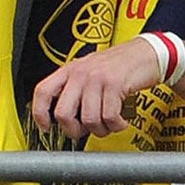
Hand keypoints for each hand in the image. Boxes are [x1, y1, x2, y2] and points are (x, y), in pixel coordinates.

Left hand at [30, 37, 160, 138]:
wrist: (144, 53)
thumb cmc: (117, 66)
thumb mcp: (88, 73)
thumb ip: (75, 93)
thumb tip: (68, 122)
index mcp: (69, 70)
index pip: (43, 91)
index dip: (39, 113)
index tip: (45, 128)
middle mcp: (79, 73)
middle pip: (63, 113)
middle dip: (74, 130)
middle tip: (85, 130)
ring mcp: (97, 78)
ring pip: (88, 119)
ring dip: (100, 129)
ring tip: (108, 123)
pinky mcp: (115, 85)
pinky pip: (109, 117)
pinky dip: (116, 125)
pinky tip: (120, 120)